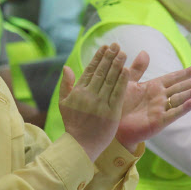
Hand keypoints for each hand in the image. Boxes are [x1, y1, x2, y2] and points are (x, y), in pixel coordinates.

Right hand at [59, 44, 128, 161]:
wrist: (80, 145)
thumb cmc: (73, 125)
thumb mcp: (63, 104)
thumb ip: (65, 85)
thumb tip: (66, 67)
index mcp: (78, 91)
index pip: (90, 70)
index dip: (98, 57)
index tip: (105, 46)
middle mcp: (89, 95)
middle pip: (102, 71)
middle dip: (109, 57)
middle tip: (116, 44)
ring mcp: (100, 103)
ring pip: (110, 79)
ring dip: (117, 64)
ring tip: (123, 53)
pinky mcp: (111, 112)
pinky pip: (118, 93)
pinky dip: (122, 81)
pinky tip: (127, 70)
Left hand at [115, 51, 190, 152]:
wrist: (112, 125)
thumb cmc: (119, 103)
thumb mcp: (127, 82)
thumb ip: (138, 69)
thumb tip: (145, 52)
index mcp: (154, 86)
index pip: (173, 78)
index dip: (186, 73)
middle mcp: (160, 97)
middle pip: (180, 88)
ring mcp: (161, 109)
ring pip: (180, 99)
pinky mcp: (159, 121)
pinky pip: (173, 113)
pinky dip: (184, 108)